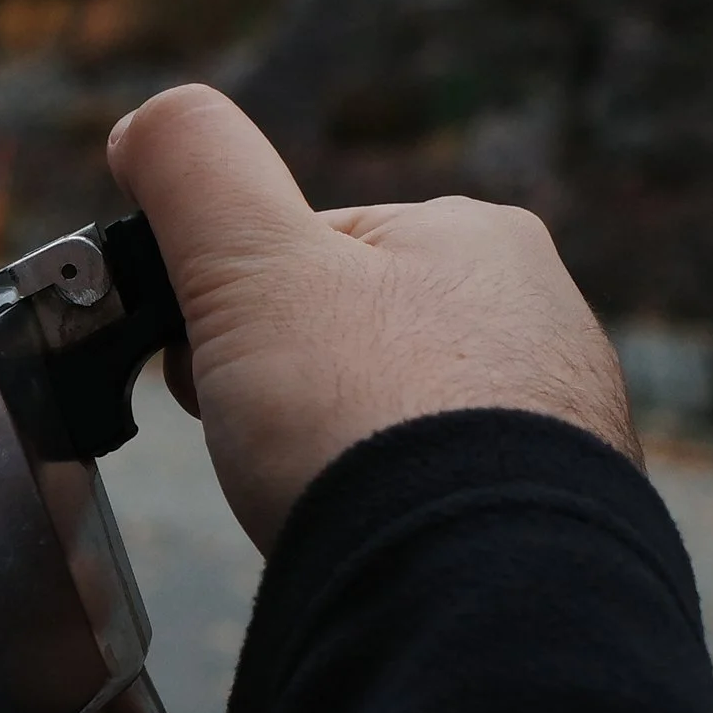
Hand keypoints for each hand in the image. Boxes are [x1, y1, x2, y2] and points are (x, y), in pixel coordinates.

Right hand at [109, 84, 639, 556]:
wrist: (474, 590)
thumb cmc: (366, 419)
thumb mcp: (249, 262)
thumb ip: (193, 170)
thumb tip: (152, 121)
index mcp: (476, 235)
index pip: (307, 250)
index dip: (228, 308)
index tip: (203, 369)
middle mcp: (538, 316)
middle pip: (351, 335)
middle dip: (285, 386)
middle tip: (260, 442)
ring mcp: (559, 422)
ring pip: (395, 420)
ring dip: (338, 454)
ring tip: (319, 500)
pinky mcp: (560, 515)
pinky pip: (442, 495)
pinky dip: (394, 512)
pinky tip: (374, 538)